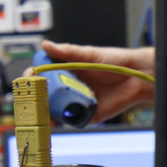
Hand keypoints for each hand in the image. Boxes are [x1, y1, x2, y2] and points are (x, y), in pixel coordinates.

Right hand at [36, 40, 155, 121]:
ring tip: (39, 109)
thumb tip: (46, 45)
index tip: (29, 77)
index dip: (34, 77)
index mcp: (69, 71)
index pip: (45, 75)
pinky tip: (55, 119)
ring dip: (45, 111)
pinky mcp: (87, 115)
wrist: (137, 77)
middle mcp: (71, 87)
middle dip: (35, 97)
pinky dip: (62, 121)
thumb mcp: (89, 54)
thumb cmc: (116, 62)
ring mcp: (78, 102)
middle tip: (31, 96)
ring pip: (56, 110)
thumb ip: (67, 52)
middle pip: (47, 95)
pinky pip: (71, 120)